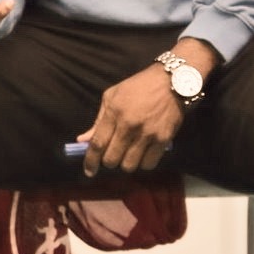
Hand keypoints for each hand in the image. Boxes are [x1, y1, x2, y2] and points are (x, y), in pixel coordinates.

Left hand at [77, 43, 214, 174]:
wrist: (172, 81)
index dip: (90, 161)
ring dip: (126, 163)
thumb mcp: (112, 96)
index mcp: (114, 113)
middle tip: (113, 155)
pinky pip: (149, 164)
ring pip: (130, 165)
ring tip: (129, 154)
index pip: (97, 144)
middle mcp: (129, 126)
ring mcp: (147, 134)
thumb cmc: (138, 87)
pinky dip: (144, 163)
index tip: (89, 171)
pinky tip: (143, 155)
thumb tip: (82, 140)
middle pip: (112, 159)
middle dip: (109, 161)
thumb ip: (98, 121)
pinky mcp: (164, 139)